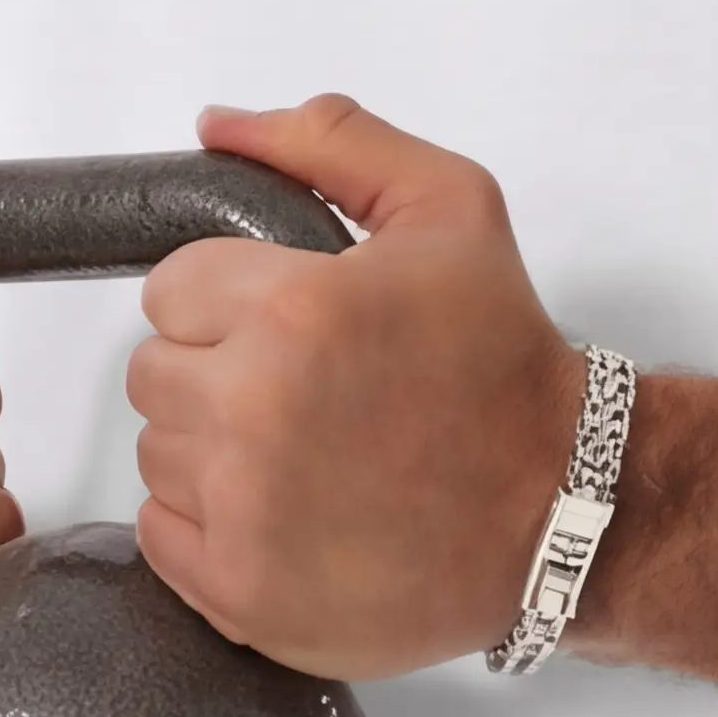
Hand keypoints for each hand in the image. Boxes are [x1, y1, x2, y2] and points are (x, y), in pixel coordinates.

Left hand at [125, 95, 584, 679]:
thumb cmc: (504, 360)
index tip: (291, 324)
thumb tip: (218, 125)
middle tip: (305, 389)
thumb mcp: (450, 207)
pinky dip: (211, 523)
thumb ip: (330, 141)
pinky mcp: (241, 592)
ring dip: (214, 447)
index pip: (171, 288)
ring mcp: (243, 511)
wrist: (564, 504)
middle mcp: (254, 411)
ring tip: (306, 451)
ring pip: (157, 453)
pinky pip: (161, 534)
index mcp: (293, 311)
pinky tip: (289, 509)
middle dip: (219, 370)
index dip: (231, 299)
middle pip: (153, 372)